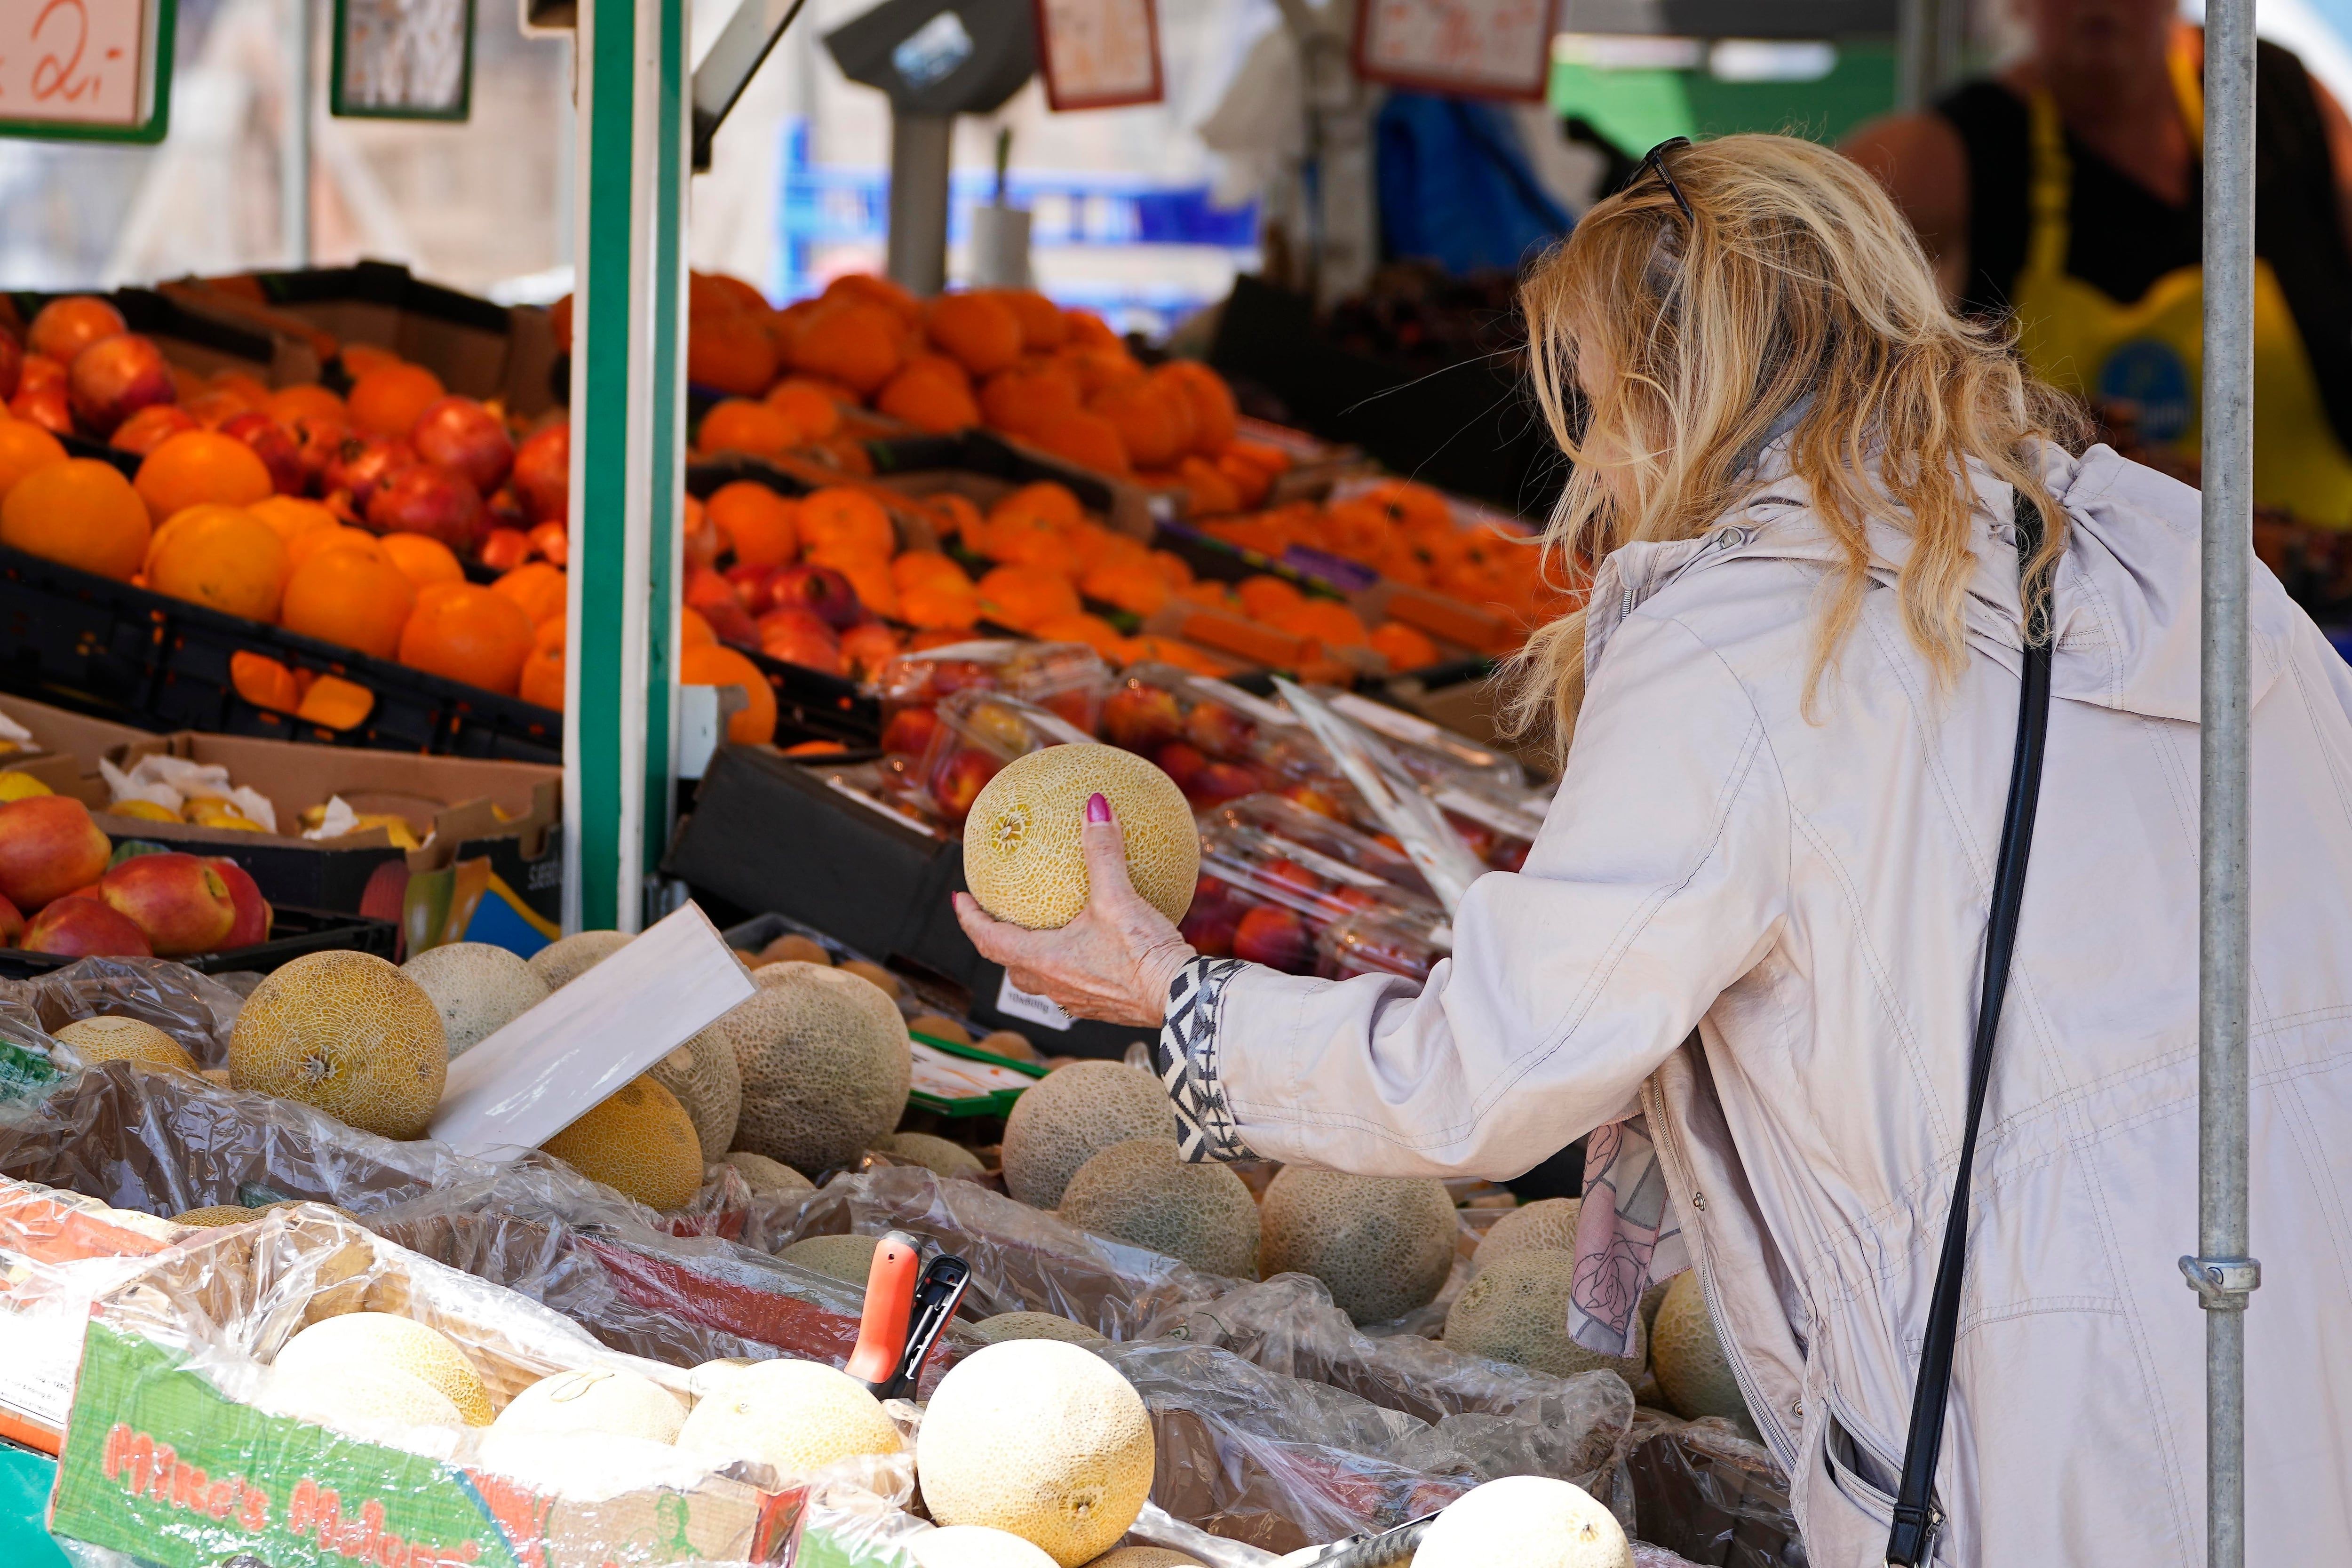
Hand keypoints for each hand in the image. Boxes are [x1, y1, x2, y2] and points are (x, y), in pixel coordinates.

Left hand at [952, 793, 1195, 1028]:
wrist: (1179, 997)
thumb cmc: (1142, 954)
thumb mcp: (1118, 897)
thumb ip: (1102, 851)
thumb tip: (1094, 806)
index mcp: (1044, 961)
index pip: (989, 940)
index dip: (969, 919)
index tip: (960, 899)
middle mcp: (1054, 985)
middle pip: (1011, 964)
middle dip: (999, 941)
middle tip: (997, 918)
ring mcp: (1078, 1000)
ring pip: (1041, 979)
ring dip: (1033, 956)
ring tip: (1041, 933)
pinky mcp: (1104, 1006)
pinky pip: (1073, 983)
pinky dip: (1070, 963)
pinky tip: (1093, 946)